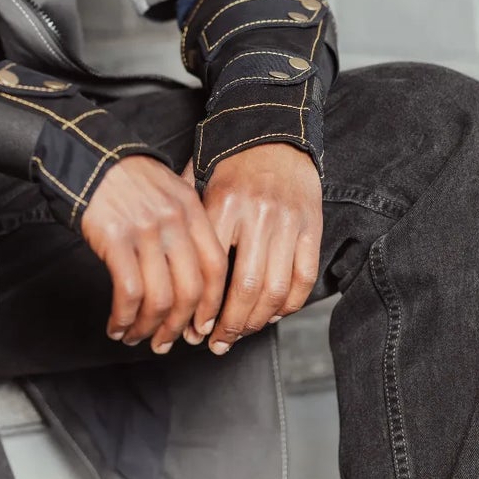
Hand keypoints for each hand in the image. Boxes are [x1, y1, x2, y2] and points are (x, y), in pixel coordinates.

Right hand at [81, 155, 227, 353]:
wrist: (87, 157)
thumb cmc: (126, 178)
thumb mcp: (168, 190)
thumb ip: (186, 224)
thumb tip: (196, 277)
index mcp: (190, 209)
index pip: (214, 267)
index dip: (211, 305)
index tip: (202, 327)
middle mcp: (173, 221)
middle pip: (190, 290)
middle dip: (179, 326)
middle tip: (167, 343)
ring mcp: (144, 230)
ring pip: (159, 298)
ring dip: (149, 328)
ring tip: (137, 338)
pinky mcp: (115, 239)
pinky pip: (128, 292)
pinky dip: (124, 318)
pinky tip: (116, 326)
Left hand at [184, 143, 321, 354]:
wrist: (275, 133)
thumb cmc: (230, 162)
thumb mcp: (199, 182)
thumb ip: (186, 220)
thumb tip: (164, 273)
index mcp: (225, 203)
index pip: (213, 270)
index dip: (204, 308)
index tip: (194, 329)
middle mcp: (259, 214)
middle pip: (247, 288)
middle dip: (230, 326)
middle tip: (216, 344)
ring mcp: (290, 222)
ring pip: (277, 291)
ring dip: (258, 323)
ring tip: (241, 335)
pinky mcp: (313, 226)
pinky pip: (303, 279)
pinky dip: (288, 305)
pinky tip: (271, 316)